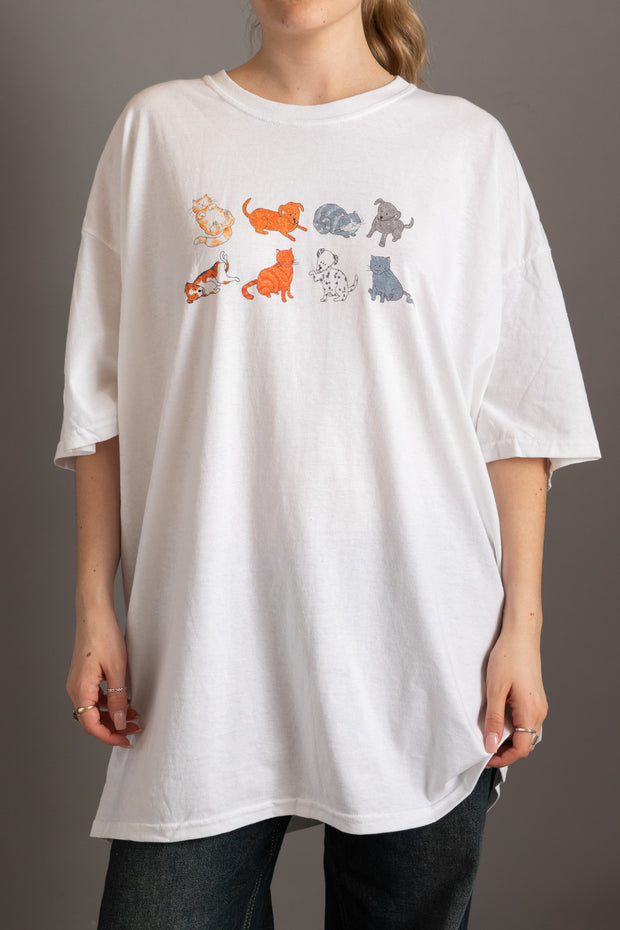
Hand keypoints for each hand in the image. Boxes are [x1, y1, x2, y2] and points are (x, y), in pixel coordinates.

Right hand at [66, 603, 141, 747]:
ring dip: (113, 716)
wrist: (94, 614)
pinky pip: (94, 698)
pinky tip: (125, 701)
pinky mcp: (83, 677)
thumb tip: (120, 723)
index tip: (127, 741)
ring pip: (93, 710)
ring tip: (135, 715)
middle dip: (114, 728)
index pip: (91, 725)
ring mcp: (77, 683)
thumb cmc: (104, 636)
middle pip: (91, 720)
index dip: (109, 737)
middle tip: (136, 729)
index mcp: (80, 689)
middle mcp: (75, 689)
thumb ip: (118, 699)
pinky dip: (108, 704)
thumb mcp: (117, 670)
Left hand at [483, 627, 547, 767]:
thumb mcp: (495, 690)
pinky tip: (499, 721)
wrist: (522, 635)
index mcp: (531, 712)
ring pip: (527, 734)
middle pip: (526, 744)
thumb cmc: (508, 657)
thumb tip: (490, 745)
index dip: (503, 758)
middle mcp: (540, 712)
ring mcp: (540, 705)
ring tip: (489, 737)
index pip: (521, 749)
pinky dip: (514, 728)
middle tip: (484, 749)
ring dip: (510, 740)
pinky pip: (527, 722)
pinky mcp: (536, 698)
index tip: (485, 758)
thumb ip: (493, 719)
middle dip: (506, 752)